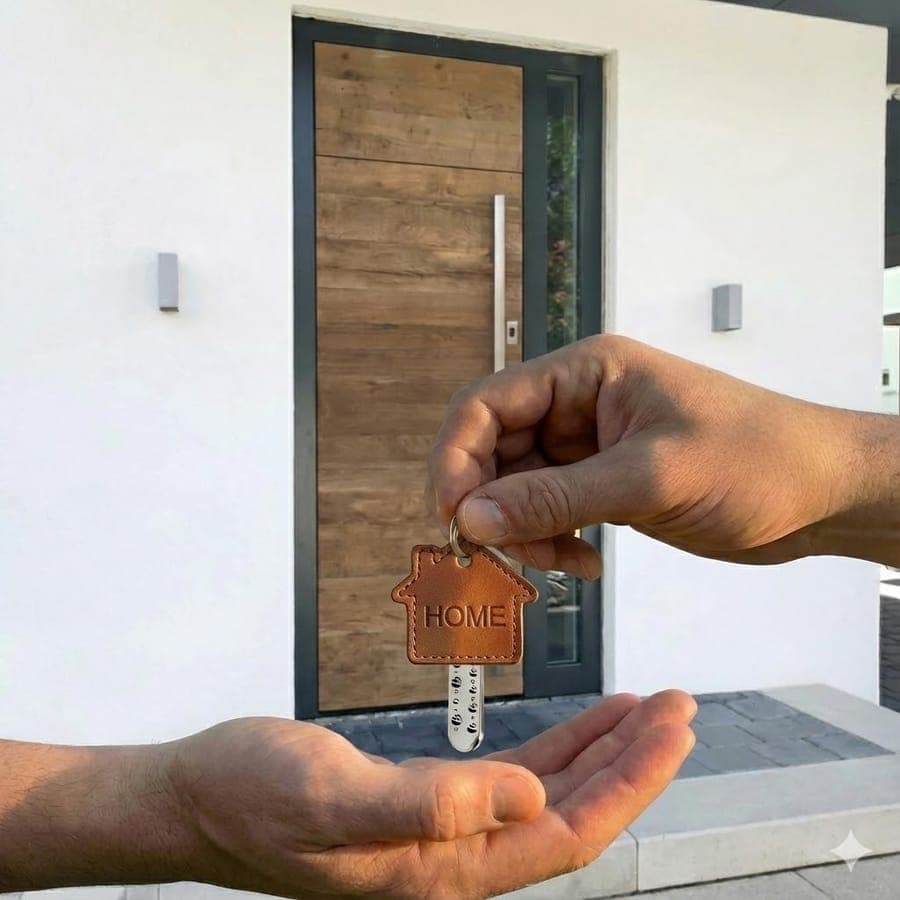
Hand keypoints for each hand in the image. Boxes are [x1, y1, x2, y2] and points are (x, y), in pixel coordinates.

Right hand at [168, 691, 694, 898]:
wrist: (200, 794)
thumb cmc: (252, 798)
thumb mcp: (333, 799)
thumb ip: (430, 806)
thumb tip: (526, 798)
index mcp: (445, 868)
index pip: (567, 830)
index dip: (628, 783)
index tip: (670, 732)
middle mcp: (457, 857)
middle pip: (574, 811)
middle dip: (635, 762)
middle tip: (679, 710)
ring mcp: (446, 830)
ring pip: (553, 791)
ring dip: (605, 751)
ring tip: (647, 712)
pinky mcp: (430, 799)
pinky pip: (517, 774)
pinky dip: (561, 746)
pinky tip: (585, 725)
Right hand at [427, 334, 895, 572]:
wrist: (823, 494)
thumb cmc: (758, 460)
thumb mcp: (649, 478)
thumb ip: (554, 498)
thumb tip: (471, 517)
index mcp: (585, 374)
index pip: (488, 404)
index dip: (456, 457)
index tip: (452, 515)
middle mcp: (578, 405)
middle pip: (495, 451)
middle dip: (492, 505)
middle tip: (503, 554)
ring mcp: (590, 446)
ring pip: (518, 488)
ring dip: (524, 532)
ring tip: (560, 563)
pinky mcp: (604, 483)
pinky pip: (550, 511)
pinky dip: (551, 541)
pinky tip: (582, 564)